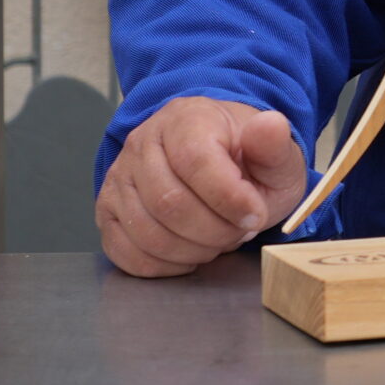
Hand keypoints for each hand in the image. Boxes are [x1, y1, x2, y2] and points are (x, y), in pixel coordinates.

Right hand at [97, 97, 305, 277]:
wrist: (223, 165)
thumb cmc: (249, 162)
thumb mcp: (276, 154)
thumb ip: (275, 145)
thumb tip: (271, 126)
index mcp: (186, 119)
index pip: (195, 161)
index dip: (228, 198)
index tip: (255, 216)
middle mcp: (142, 143)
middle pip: (168, 202)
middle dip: (214, 230)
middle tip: (240, 231)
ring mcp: (120, 178)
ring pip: (147, 232)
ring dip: (192, 250)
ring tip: (219, 238)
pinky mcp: (108, 211)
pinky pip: (125, 252)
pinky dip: (164, 265)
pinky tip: (191, 254)